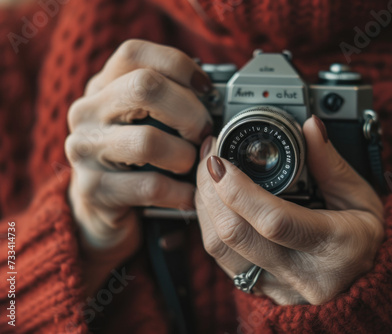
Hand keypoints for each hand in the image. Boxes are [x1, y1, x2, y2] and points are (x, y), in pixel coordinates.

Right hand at [65, 39, 211, 292]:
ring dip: (185, 156)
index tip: (208, 90)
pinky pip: (151, 186)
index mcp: (103, 86)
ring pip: (148, 141)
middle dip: (190, 112)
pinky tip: (189, 195)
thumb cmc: (137, 160)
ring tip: (192, 167)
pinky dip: (180, 192)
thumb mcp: (150, 123)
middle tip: (205, 132)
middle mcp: (87, 111)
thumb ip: (174, 104)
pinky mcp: (93, 189)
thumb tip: (221, 102)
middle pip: (145, 87)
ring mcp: (84, 150)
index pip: (135, 54)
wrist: (103, 210)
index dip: (180, 66)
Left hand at [196, 116, 383, 304]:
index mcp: (335, 248)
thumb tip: (310, 127)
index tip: (221, 160)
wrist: (361, 284)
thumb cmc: (363, 239)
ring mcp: (276, 285)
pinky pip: (220, 257)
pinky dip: (210, 223)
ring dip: (205, 205)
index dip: (240, 190)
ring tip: (207, 173)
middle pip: (236, 234)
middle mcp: (302, 275)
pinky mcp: (258, 288)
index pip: (275, 221)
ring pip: (219, 248)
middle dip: (212, 190)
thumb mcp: (361, 199)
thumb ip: (332, 164)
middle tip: (210, 155)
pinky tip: (214, 199)